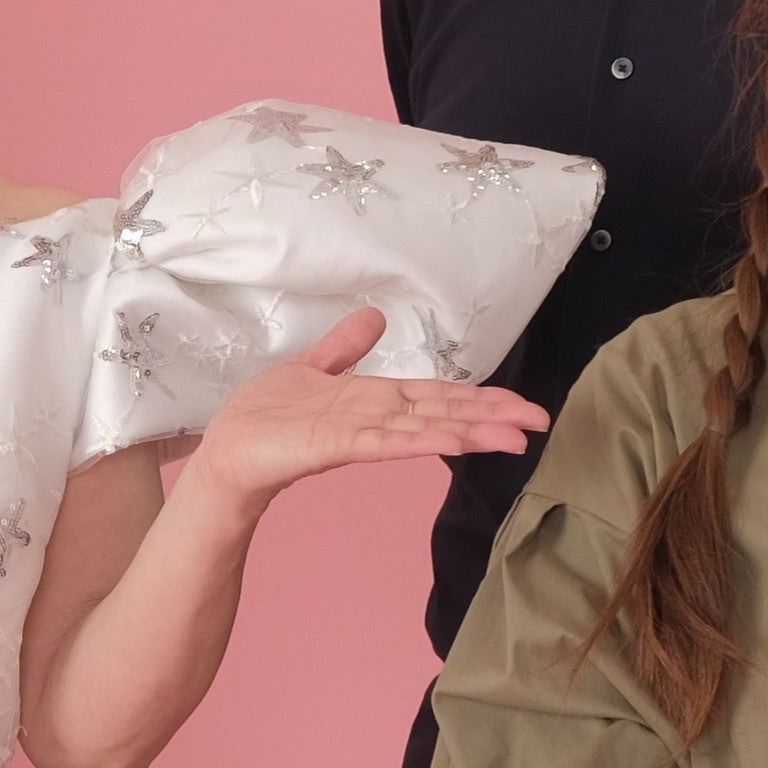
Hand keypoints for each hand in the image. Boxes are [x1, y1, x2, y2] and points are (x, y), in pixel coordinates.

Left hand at [182, 308, 544, 510]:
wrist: (226, 451)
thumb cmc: (265, 418)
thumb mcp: (311, 368)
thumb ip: (345, 347)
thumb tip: (376, 316)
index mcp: (375, 401)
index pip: (438, 397)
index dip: (481, 399)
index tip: (523, 404)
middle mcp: (377, 419)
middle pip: (445, 414)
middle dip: (493, 416)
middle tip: (541, 422)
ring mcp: (361, 434)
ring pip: (427, 429)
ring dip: (472, 431)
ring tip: (516, 435)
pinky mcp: (337, 446)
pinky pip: (388, 441)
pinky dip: (422, 440)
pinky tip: (455, 441)